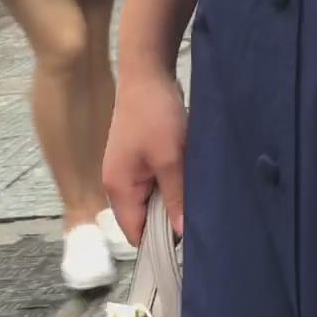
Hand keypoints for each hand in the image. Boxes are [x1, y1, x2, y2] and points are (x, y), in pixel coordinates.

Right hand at [103, 70, 187, 245]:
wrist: (147, 73)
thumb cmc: (155, 116)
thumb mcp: (171, 159)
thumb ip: (176, 197)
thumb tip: (182, 234)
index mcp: (118, 188)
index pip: (135, 233)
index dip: (159, 242)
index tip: (188, 243)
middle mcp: (117, 183)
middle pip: (143, 219)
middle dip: (169, 222)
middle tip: (199, 221)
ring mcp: (127, 170)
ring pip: (151, 200)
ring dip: (172, 201)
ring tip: (196, 201)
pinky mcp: (138, 158)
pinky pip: (155, 183)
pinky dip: (171, 185)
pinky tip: (189, 181)